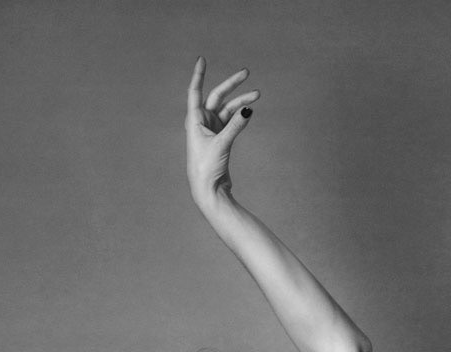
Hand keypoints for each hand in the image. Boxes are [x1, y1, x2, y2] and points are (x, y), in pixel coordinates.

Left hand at [185, 58, 258, 206]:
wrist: (209, 192)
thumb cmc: (207, 169)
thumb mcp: (222, 144)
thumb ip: (235, 125)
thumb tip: (248, 108)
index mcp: (193, 121)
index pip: (195, 92)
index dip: (199, 75)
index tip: (202, 59)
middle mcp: (201, 123)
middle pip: (216, 97)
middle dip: (231, 85)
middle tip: (246, 73)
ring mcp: (211, 130)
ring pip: (227, 109)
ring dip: (241, 102)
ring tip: (257, 95)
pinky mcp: (219, 139)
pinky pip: (230, 121)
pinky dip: (239, 116)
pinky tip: (249, 110)